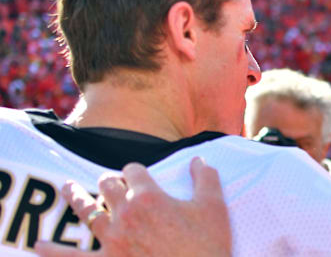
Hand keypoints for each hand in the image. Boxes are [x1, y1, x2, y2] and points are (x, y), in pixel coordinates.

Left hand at [36, 157, 231, 256]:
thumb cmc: (207, 246)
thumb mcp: (214, 207)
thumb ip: (206, 178)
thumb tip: (199, 160)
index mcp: (150, 196)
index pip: (134, 170)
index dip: (136, 171)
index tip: (140, 176)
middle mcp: (126, 214)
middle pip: (107, 185)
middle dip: (110, 181)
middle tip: (112, 184)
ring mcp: (112, 240)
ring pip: (87, 210)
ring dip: (76, 197)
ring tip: (68, 188)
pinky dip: (53, 252)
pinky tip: (38, 245)